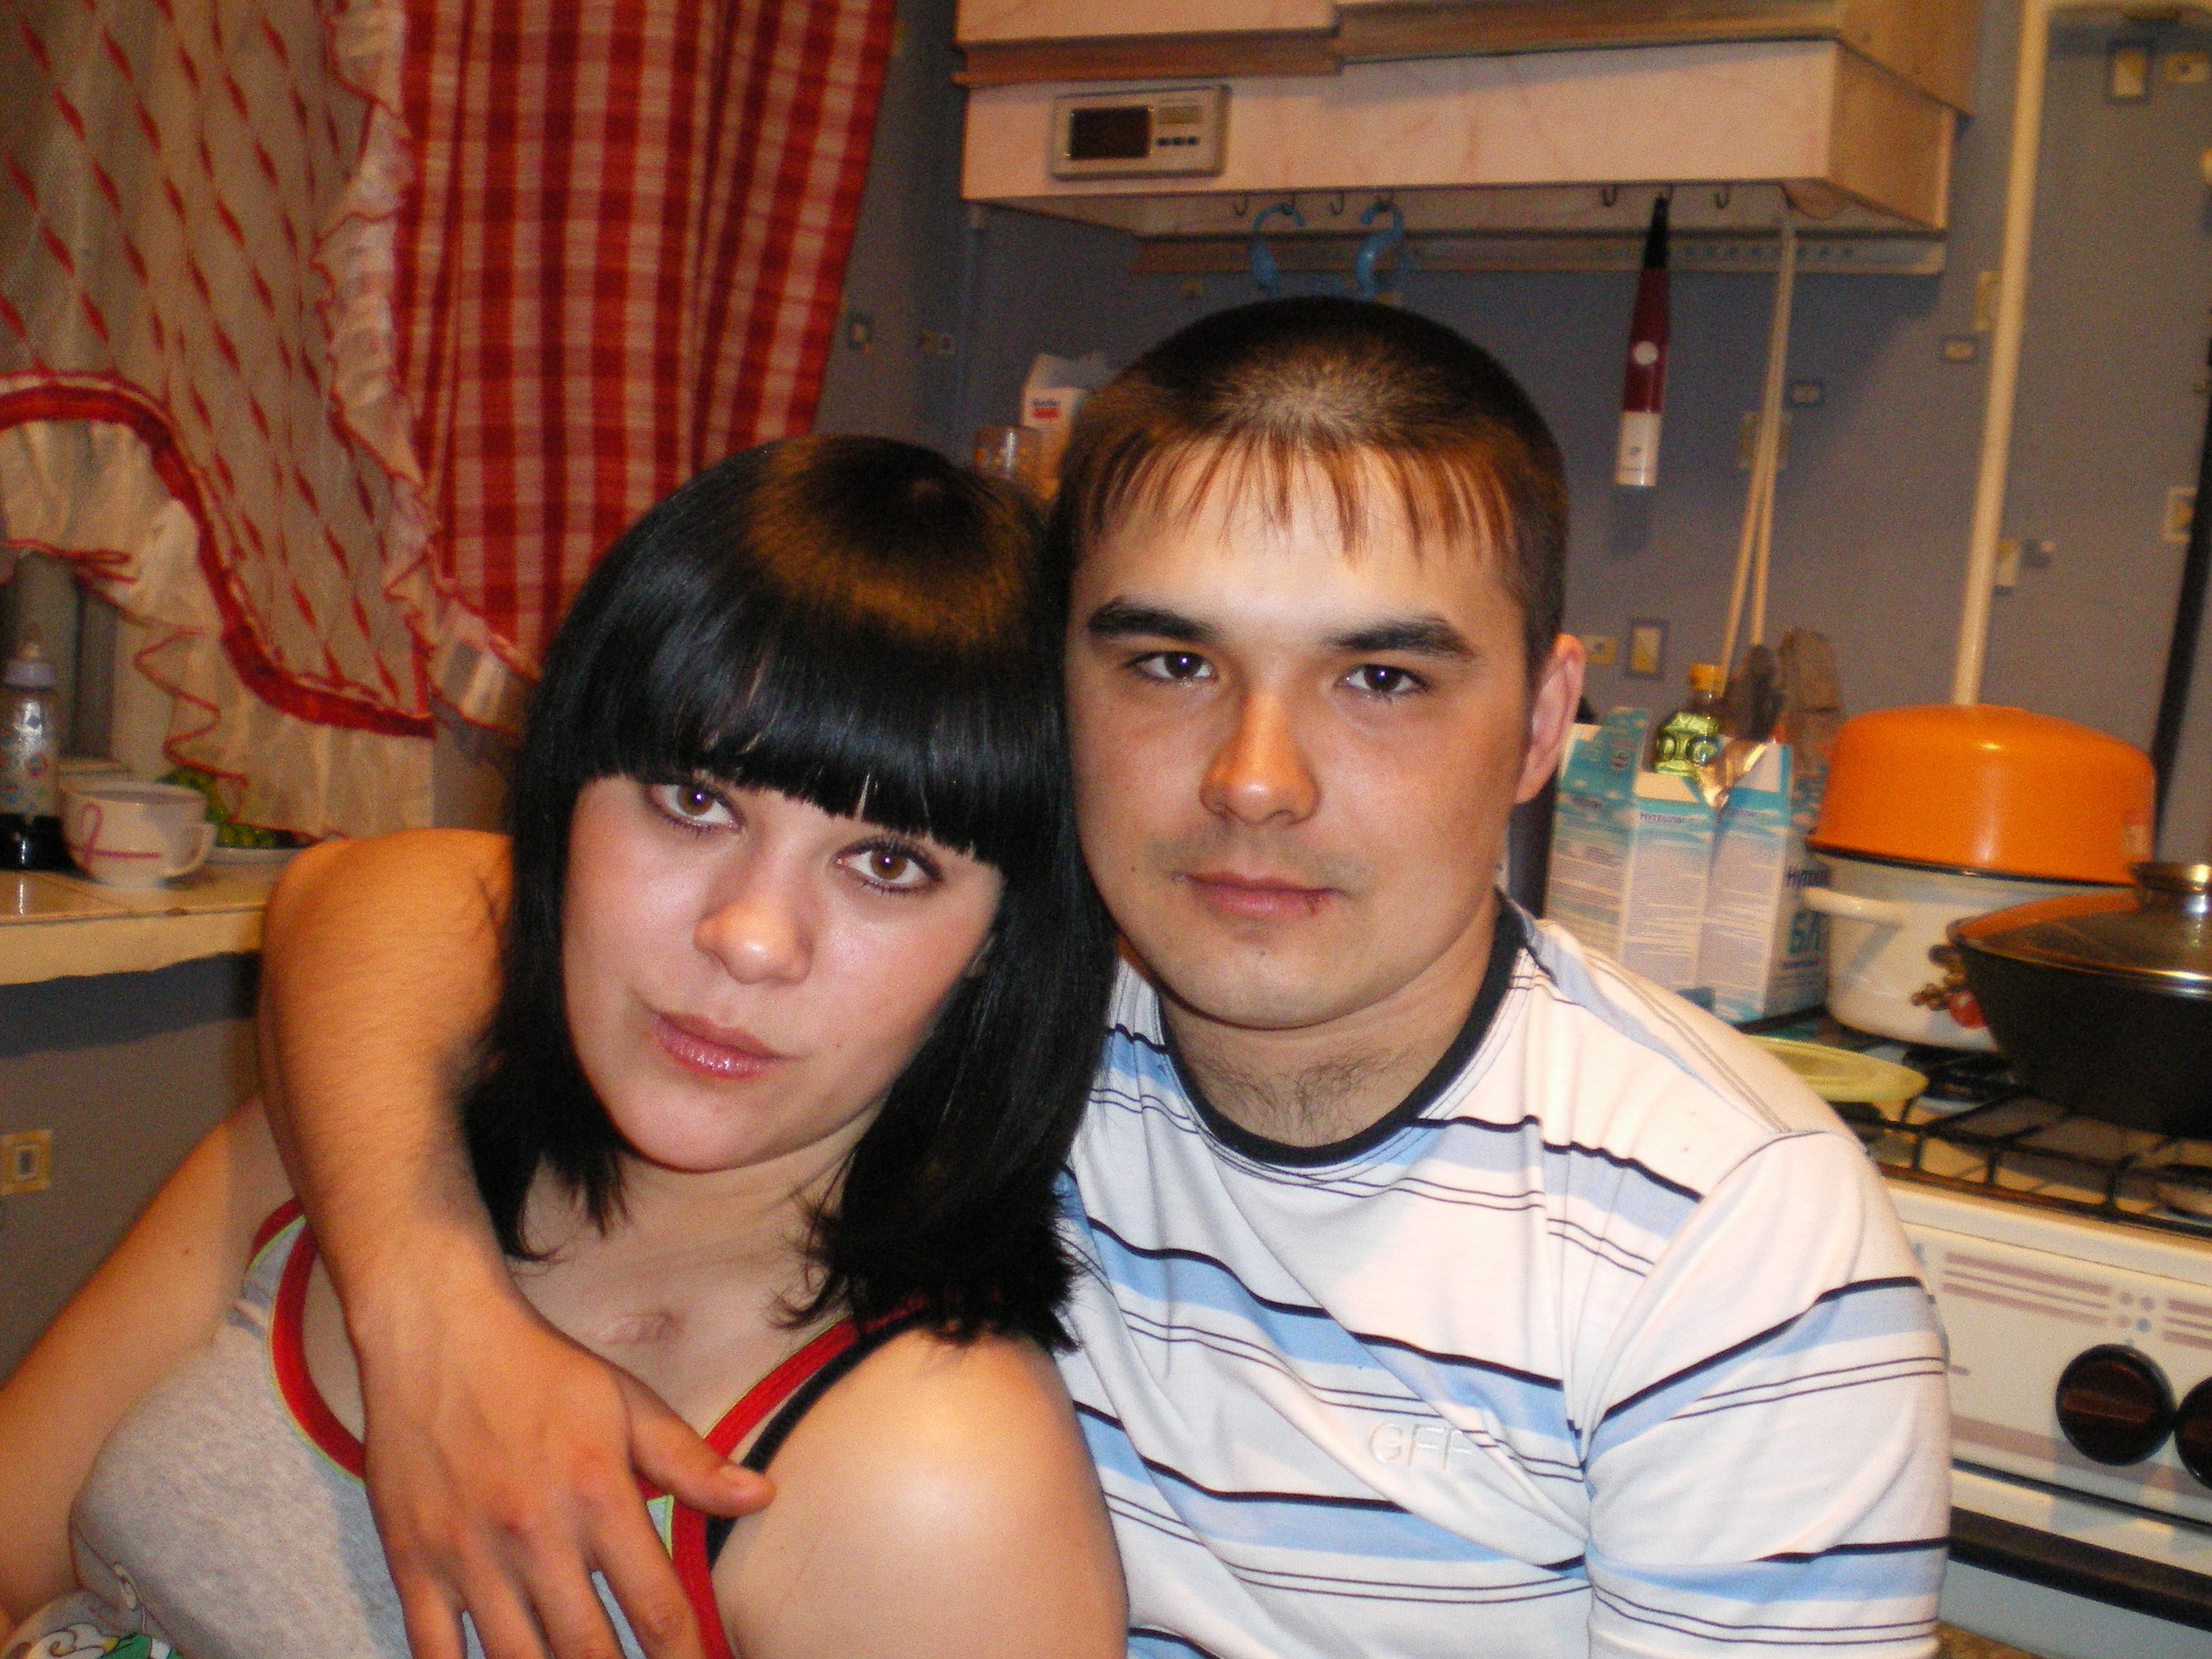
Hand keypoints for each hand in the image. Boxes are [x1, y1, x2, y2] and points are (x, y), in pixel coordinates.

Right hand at [354, 1272, 772, 1658]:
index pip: (656, 1607)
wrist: (433, 1332)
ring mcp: (467, 1556)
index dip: (685, 1657)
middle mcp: (534, 1535)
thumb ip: (691, 1462)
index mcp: (597, 1495)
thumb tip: (761, 1496)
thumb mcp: (627, 1404)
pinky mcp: (412, 1563)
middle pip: (588, 1652)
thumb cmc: (539, 1369)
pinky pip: (434, 1654)